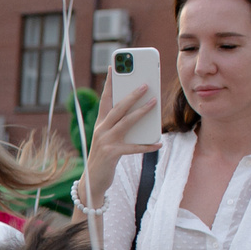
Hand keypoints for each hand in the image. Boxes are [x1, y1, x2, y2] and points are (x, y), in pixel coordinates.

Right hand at [82, 73, 159, 208]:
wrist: (92, 181)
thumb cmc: (104, 157)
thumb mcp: (109, 138)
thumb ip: (121, 126)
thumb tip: (142, 113)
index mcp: (100, 124)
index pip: (105, 99)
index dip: (109, 83)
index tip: (114, 68)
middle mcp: (101, 130)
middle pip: (118, 108)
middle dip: (132, 95)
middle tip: (145, 84)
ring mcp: (105, 142)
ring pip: (125, 122)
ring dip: (141, 112)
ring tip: (155, 102)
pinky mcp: (112, 154)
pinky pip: (133, 148)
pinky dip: (147, 146)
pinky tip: (158, 143)